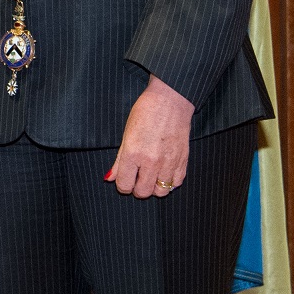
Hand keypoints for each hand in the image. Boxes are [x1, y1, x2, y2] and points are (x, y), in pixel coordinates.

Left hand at [106, 76, 193, 197]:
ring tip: (150, 176)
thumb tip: (110, 178)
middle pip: (143, 192)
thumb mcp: (126, 135)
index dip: (123, 185)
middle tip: (136, 179)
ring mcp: (169, 162)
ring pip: (161, 191)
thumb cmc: (145, 113)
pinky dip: (169, 182)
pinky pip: (176, 183)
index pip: (125, 184)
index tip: (124, 180)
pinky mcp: (183, 161)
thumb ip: (119, 161)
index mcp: (133, 154)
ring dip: (154, 187)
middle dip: (137, 189)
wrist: (170, 101)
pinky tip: (163, 172)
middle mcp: (152, 161)